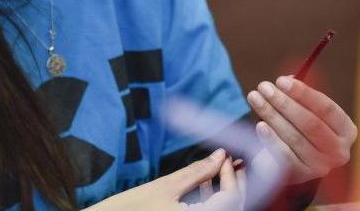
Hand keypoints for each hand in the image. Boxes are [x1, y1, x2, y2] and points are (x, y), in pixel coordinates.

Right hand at [86, 149, 241, 210]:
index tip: (226, 157)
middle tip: (228, 164)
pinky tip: (200, 187)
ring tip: (214, 172)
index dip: (232, 176)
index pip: (232, 199)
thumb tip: (220, 155)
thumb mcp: (164, 187)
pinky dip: (209, 204)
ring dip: (223, 194)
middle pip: (232, 208)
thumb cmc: (127, 210)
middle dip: (233, 186)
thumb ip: (196, 171)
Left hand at [246, 76, 356, 183]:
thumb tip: (287, 80)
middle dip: (284, 103)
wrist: (301, 163)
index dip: (303, 93)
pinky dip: (271, 139)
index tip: (281, 80)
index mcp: (347, 130)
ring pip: (294, 137)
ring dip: (272, 115)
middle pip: (310, 123)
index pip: (326, 108)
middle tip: (264, 87)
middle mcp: (338, 151)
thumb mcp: (312, 113)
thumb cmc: (307, 129)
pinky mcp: (301, 176)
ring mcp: (320, 166)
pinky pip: (284, 156)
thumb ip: (303, 97)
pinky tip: (260, 125)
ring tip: (255, 98)